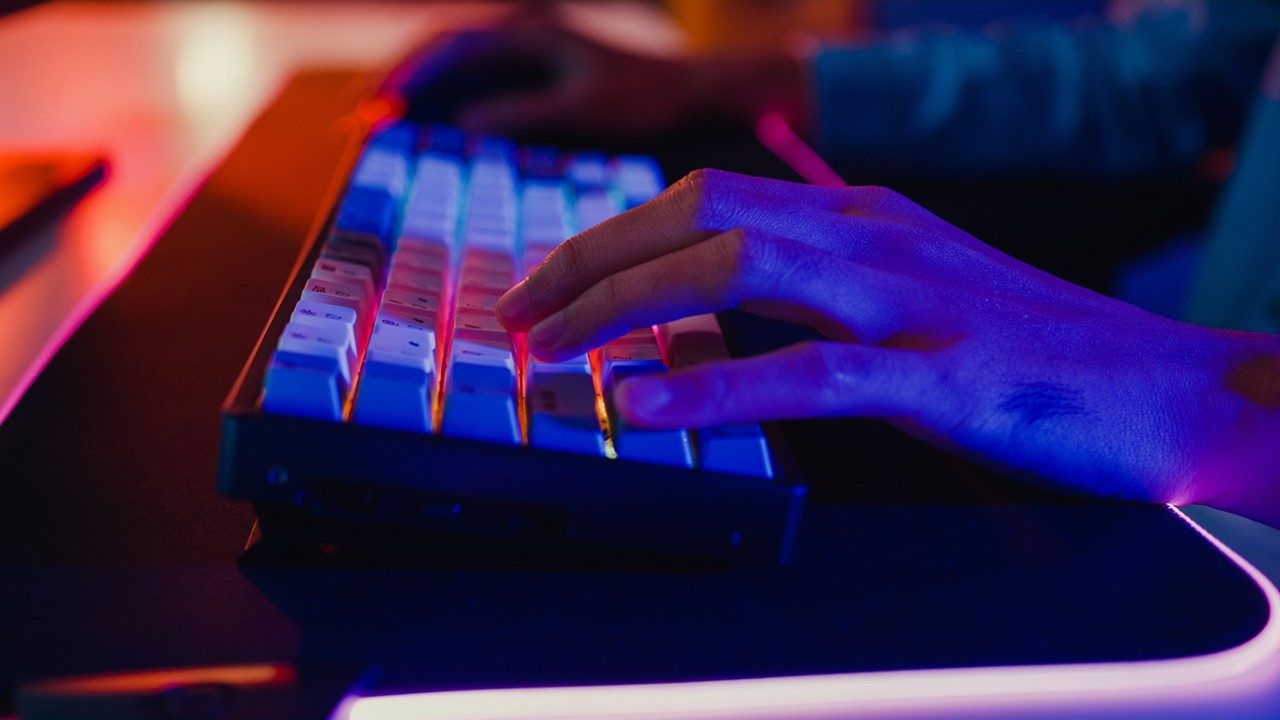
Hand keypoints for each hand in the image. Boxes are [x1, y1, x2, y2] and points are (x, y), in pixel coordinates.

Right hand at [384, 12, 805, 136]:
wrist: (692, 91)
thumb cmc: (646, 98)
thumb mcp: (586, 109)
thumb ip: (526, 112)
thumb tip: (466, 122)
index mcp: (528, 30)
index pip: (448, 45)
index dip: (405, 75)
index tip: (373, 109)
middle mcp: (520, 29)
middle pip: (438, 48)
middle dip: (395, 81)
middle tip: (357, 123)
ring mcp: (525, 48)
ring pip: (453, 63)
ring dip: (414, 91)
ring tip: (376, 127)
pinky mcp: (534, 71)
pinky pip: (475, 78)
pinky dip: (445, 101)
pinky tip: (428, 130)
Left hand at [497, 169, 1279, 521]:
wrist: (1179, 388)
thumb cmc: (1035, 352)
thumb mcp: (908, 299)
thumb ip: (808, 300)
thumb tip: (693, 326)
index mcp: (863, 217)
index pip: (706, 200)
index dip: (611, 237)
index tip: (549, 285)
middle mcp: (875, 237)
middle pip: (699, 217)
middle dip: (591, 263)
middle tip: (521, 318)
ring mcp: (911, 300)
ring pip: (737, 270)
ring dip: (625, 306)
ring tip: (553, 353)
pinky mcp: (946, 376)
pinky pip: (808, 371)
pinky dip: (713, 382)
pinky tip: (644, 403)